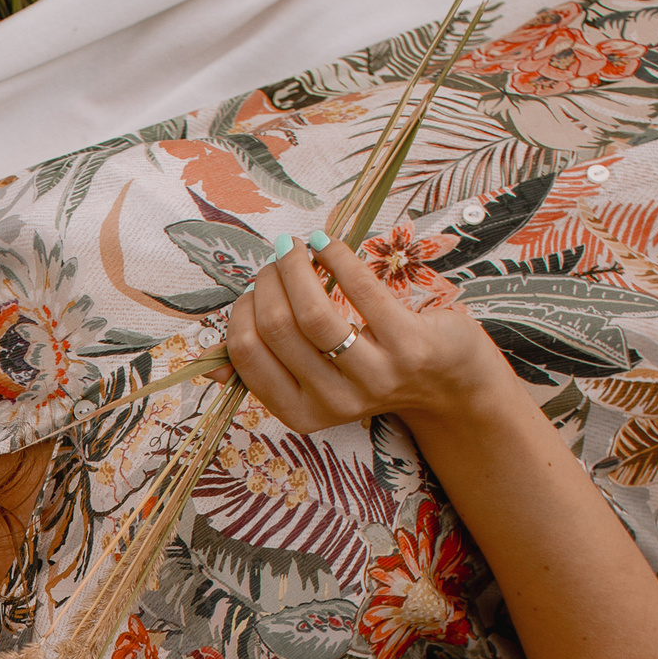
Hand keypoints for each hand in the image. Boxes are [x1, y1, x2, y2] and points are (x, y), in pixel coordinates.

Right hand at [219, 229, 521, 432]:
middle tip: (279, 260)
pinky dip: (335, 256)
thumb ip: (269, 371)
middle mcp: (334, 402)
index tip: (255, 288)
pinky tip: (326, 245)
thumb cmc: (372, 372)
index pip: (248, 354)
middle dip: (268, 282)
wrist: (448, 385)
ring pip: (311, 313)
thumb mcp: (318, 383)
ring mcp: (374, 377)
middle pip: (276, 328)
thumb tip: (209, 368)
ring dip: (296, 267)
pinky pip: (358, 289)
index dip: (242, 310)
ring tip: (298, 249)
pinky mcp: (409, 346)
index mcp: (300, 413)